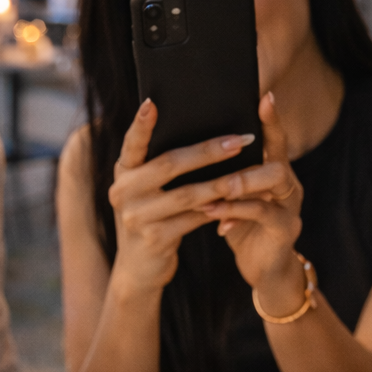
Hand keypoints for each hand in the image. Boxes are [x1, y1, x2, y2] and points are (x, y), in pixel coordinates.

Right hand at [108, 99, 257, 296]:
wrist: (139, 269)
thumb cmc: (150, 218)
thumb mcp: (145, 191)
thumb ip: (157, 167)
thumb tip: (202, 133)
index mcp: (123, 173)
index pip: (131, 143)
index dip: (140, 125)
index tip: (152, 103)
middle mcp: (123, 192)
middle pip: (169, 164)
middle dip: (207, 151)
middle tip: (239, 140)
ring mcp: (137, 217)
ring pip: (187, 194)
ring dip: (221, 182)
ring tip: (248, 172)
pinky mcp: (154, 239)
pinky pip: (193, 219)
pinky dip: (217, 210)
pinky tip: (238, 201)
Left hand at [197, 93, 304, 311]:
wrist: (263, 270)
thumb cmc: (242, 226)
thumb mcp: (232, 197)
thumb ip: (222, 173)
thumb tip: (189, 144)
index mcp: (275, 172)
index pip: (275, 139)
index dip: (271, 119)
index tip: (264, 96)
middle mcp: (288, 186)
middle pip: (278, 160)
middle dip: (247, 159)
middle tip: (222, 157)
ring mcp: (290, 208)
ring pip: (274, 183)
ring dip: (239, 184)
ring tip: (213, 191)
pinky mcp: (285, 231)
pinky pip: (263, 213)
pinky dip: (236, 212)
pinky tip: (215, 216)